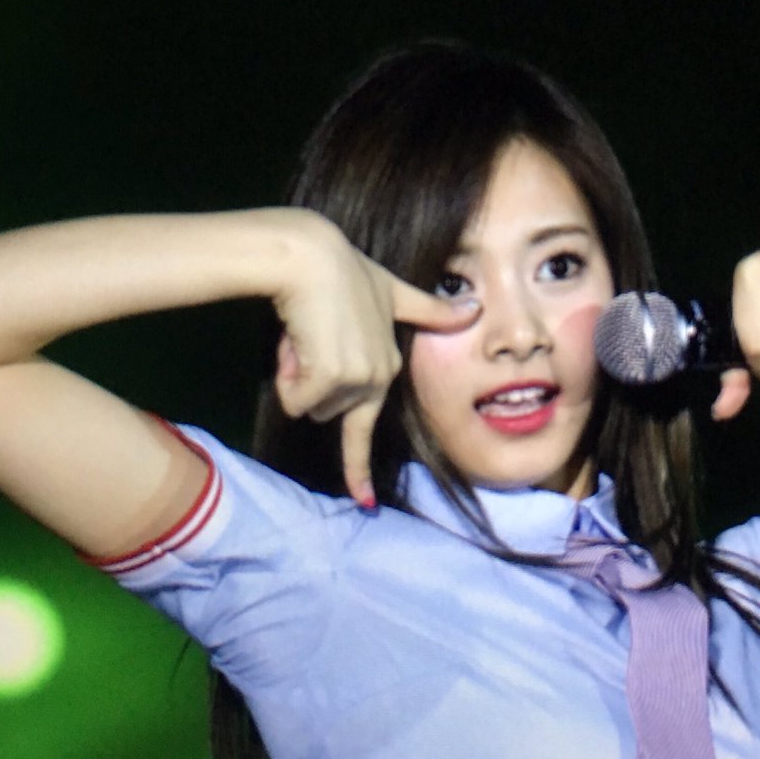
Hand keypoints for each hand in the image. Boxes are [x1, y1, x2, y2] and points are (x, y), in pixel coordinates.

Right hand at [266, 210, 479, 504]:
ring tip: (304, 334)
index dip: (359, 468)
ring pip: (307, 405)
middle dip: (306, 381)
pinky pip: (294, 399)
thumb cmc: (343, 270)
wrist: (311, 256)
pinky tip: (297, 339)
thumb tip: (472, 308)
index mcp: (387, 366)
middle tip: (308, 338)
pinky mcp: (333, 377)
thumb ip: (425, 309)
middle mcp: (378, 378)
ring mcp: (357, 379)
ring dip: (295, 374)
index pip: (367, 430)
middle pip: (324, 411)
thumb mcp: (390, 290)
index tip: (364, 502)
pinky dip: (287, 373)